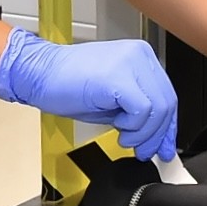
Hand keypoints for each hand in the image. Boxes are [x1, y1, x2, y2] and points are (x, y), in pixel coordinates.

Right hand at [0, 29, 178, 161]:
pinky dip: (133, 126)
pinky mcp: (118, 77)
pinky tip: (118, 128)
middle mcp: (139, 55)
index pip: (167, 94)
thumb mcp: (113, 99)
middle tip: (144, 150)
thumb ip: (138, 112)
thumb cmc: (68, 84)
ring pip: (158, 108)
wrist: (38, 74)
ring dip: (143, 133)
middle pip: (167, 102)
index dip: (167, 126)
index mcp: (140, 56)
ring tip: (125, 137)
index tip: (164, 146)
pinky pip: (142, 110)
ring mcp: (130, 63)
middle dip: (157, 135)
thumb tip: (157, 137)